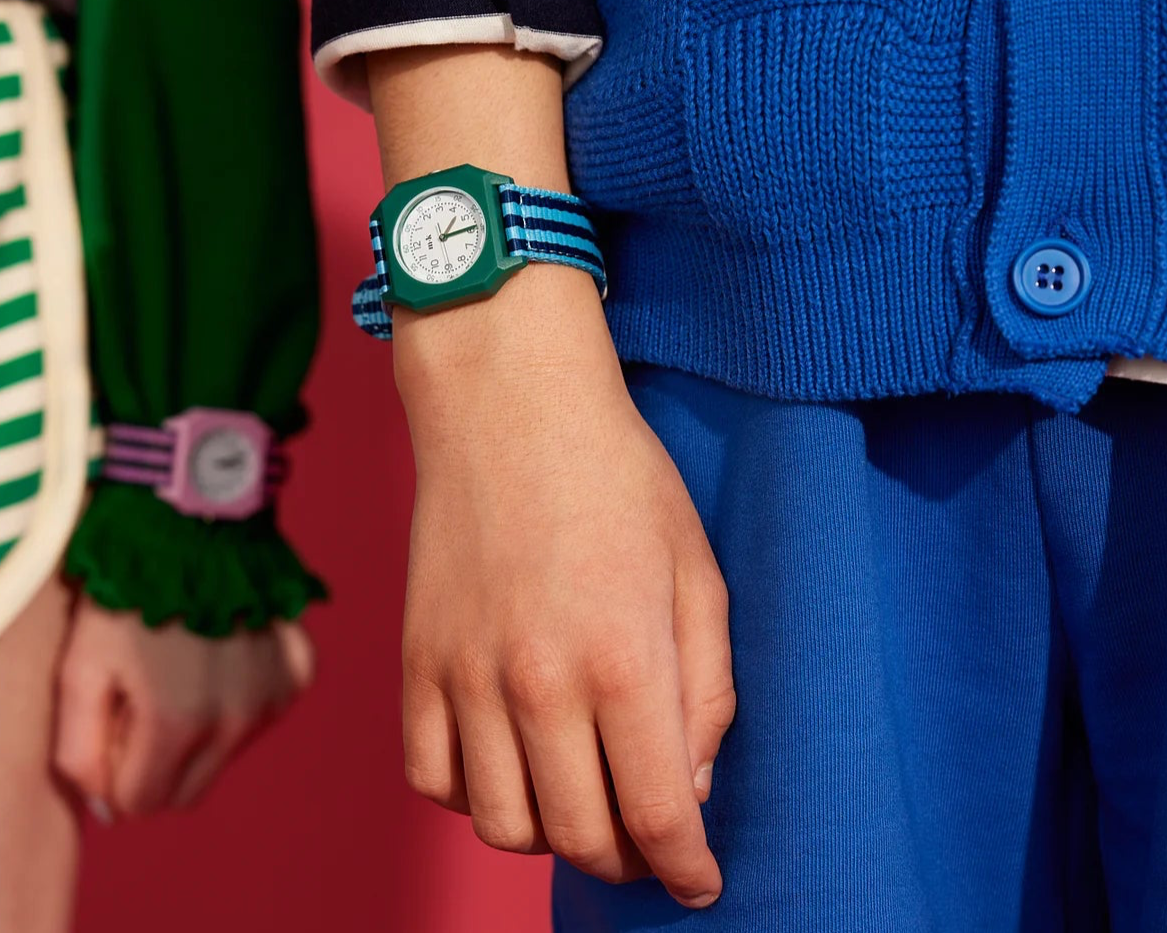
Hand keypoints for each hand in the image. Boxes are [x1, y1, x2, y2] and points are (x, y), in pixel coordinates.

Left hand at [53, 597, 314, 817]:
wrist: (197, 522)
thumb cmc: (129, 595)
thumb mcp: (78, 672)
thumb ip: (80, 754)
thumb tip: (108, 805)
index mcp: (180, 724)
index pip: (142, 802)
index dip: (118, 768)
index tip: (116, 720)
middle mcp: (238, 718)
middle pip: (189, 790)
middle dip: (161, 761)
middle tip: (147, 697)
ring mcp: (275, 692)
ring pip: (227, 751)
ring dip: (203, 727)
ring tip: (187, 665)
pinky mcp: (299, 667)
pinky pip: (268, 711)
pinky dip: (245, 695)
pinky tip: (227, 654)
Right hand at [396, 267, 734, 908]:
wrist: (511, 407)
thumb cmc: (618, 477)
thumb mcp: (697, 569)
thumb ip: (706, 688)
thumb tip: (689, 785)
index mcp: (625, 659)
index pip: (657, 816)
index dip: (685, 869)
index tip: (698, 885)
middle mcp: (538, 683)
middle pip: (579, 836)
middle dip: (626, 858)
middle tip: (646, 837)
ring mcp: (465, 675)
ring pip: (500, 824)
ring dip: (550, 833)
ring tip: (578, 796)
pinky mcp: (416, 660)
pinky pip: (431, 777)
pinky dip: (472, 795)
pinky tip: (507, 760)